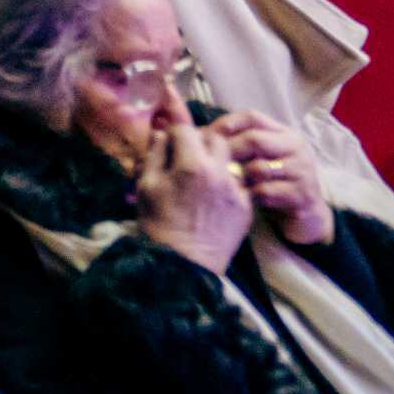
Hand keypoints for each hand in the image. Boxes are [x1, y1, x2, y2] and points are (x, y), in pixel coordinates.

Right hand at [135, 118, 253, 273]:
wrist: (185, 264)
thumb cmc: (158, 224)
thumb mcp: (147, 185)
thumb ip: (155, 153)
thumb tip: (162, 132)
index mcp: (191, 164)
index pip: (186, 129)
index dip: (174, 132)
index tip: (168, 142)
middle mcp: (219, 173)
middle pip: (216, 138)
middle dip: (200, 141)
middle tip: (187, 156)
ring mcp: (237, 190)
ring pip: (231, 159)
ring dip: (217, 160)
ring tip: (203, 176)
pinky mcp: (247, 207)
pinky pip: (239, 183)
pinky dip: (227, 183)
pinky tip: (214, 196)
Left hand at [211, 111, 332, 245]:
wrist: (304, 215)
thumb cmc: (271, 182)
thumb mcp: (256, 158)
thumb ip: (236, 143)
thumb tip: (194, 132)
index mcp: (284, 133)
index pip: (253, 117)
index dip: (226, 124)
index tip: (203, 134)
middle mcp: (297, 147)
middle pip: (254, 139)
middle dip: (227, 152)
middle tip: (207, 163)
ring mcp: (303, 170)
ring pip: (260, 168)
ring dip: (239, 177)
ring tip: (227, 184)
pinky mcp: (304, 194)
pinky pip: (267, 191)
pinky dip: (251, 196)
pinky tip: (246, 199)